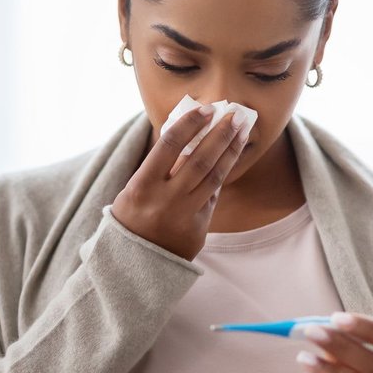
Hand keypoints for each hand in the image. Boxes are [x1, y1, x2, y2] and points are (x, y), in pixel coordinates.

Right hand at [111, 104, 248, 260]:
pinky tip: (229, 158)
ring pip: (214, 177)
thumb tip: (190, 133)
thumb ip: (159, 166)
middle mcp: (165, 200)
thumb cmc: (132, 217)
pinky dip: (220, 176)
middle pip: (200, 159)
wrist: (134, 263)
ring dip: (230, 151)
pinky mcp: (198, 230)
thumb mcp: (135, 189)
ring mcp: (184, 216)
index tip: (207, 108)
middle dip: (220, 134)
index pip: (170, 145)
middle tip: (235, 115)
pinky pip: (212, 197)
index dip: (190, 124)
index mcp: (142, 186)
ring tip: (241, 132)